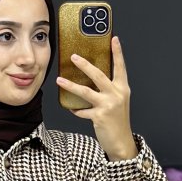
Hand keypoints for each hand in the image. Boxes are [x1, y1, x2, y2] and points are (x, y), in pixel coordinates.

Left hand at [56, 35, 137, 161]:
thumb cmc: (118, 120)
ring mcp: (108, 105)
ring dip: (70, 85)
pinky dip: (76, 110)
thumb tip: (92, 78)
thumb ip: (109, 89)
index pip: (120, 67)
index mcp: (122, 88)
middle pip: (98, 75)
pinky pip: (82, 111)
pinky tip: (71, 109)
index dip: (117, 52)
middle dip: (84, 65)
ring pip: (85, 91)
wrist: (122, 142)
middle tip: (73, 56)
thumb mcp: (118, 101)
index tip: (114, 38)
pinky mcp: (99, 116)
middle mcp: (116, 94)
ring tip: (59, 80)